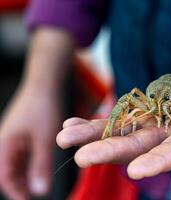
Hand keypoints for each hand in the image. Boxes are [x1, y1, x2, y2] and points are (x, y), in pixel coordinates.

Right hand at [0, 85, 61, 199]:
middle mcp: (4, 144)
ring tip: (39, 184)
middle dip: (20, 186)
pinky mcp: (19, 134)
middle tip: (37, 194)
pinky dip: (28, 165)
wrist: (44, 86)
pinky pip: (20, 155)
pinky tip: (40, 168)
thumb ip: (41, 165)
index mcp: (5, 146)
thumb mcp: (45, 139)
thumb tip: (40, 191)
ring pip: (14, 165)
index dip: (18, 193)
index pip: (6, 178)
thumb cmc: (44, 108)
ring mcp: (11, 139)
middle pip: (8, 173)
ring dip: (25, 176)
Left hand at [56, 88, 170, 179]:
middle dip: (109, 150)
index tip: (136, 173)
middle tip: (78, 155)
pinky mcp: (149, 113)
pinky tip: (74, 118)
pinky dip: (98, 118)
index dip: (157, 162)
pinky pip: (120, 116)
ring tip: (64, 135)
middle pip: (136, 144)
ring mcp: (156, 124)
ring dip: (93, 133)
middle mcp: (168, 135)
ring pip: (121, 130)